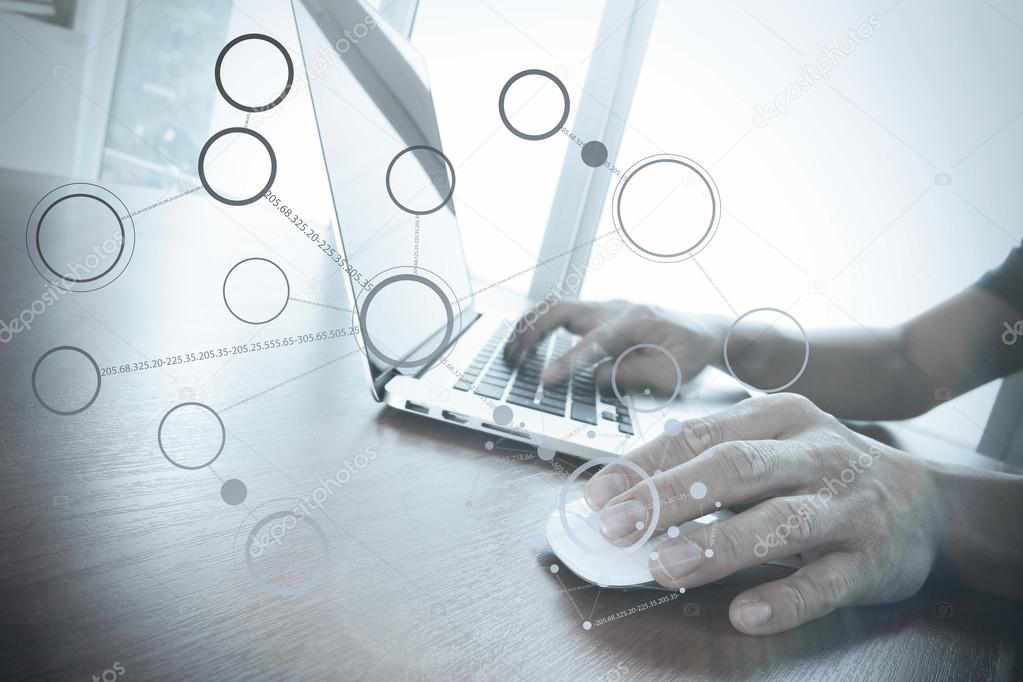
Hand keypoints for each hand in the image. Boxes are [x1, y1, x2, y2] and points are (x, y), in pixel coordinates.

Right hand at [504, 299, 726, 391]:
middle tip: (511, 358)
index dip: (566, 362)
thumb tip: (595, 377)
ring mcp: (607, 306)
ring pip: (557, 307)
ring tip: (510, 351)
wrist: (707, 331)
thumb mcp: (673, 375)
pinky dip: (541, 325)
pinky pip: (564, 314)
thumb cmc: (692, 354)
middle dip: (532, 332)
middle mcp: (617, 308)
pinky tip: (527, 344)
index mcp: (637, 322)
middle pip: (563, 310)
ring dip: (530, 326)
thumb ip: (633, 375)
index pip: (593, 342)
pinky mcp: (601, 312)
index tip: (544, 379)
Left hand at [584, 393, 941, 634]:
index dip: (647, 464)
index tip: (599, 493)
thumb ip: (712, 458)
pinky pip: (823, 582)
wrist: (928, 504)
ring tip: (663, 566)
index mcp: (782, 416)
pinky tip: (744, 614)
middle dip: (669, 497)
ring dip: (716, 546)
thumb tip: (629, 487)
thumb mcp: (775, 445)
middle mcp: (816, 453)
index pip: (702, 435)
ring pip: (778, 522)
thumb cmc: (824, 472)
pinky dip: (783, 600)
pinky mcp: (871, 560)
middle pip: (735, 468)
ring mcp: (846, 506)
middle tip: (616, 526)